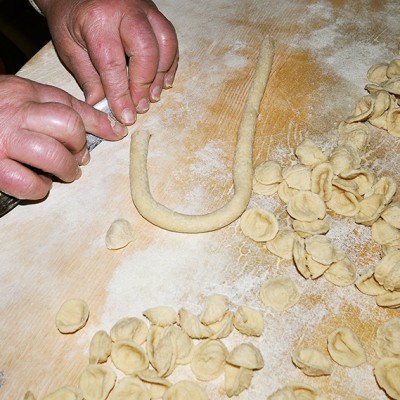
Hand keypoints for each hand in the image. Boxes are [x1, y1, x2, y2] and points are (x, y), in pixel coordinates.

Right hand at [0, 75, 126, 199]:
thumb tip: (110, 127)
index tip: (117, 132)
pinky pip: (30, 184)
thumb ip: (62, 108)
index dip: (99, 122)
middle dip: (80, 145)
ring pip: (53, 155)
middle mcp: (15, 115)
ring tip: (65, 171)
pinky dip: (40, 188)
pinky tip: (39, 182)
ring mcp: (3, 142)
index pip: (72, 106)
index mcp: (24, 94)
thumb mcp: (25, 98)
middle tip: (78, 155)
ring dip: (67, 169)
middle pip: (68, 126)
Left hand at [37, 0, 178, 124]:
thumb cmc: (70, 20)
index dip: (121, 94)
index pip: (112, 63)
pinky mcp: (154, 14)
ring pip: (165, 43)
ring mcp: (144, 9)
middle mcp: (124, 10)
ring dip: (161, 74)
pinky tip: (161, 81)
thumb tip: (102, 110)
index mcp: (97, 19)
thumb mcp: (70, 49)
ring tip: (153, 96)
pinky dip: (169, 64)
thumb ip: (89, 79)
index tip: (125, 116)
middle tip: (141, 106)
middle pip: (146, 50)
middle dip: (145, 84)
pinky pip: (170, 40)